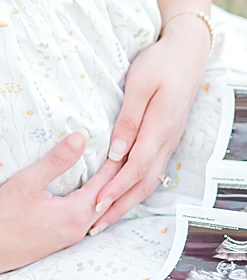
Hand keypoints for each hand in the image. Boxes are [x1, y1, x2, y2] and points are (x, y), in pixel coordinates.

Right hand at [0, 132, 118, 277]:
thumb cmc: (3, 214)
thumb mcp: (28, 182)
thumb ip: (57, 160)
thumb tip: (81, 137)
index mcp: (76, 212)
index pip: (106, 183)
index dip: (115, 163)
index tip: (123, 147)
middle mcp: (79, 227)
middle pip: (108, 200)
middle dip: (117, 180)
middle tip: (124, 161)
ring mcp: (70, 238)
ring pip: (99, 214)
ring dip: (107, 195)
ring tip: (111, 179)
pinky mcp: (60, 242)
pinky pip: (87, 222)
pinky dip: (94, 208)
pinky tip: (89, 202)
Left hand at [87, 16, 209, 233]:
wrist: (186, 53)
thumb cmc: (159, 64)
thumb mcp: (140, 85)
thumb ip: (128, 119)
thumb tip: (117, 151)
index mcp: (159, 129)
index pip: (135, 168)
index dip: (115, 189)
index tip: (94, 205)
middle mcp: (166, 141)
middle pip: (142, 183)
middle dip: (118, 206)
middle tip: (93, 226)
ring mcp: (168, 141)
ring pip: (149, 180)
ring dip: (127, 201)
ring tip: (103, 218)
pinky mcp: (165, 138)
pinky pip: (151, 170)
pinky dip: (135, 188)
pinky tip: (121, 195)